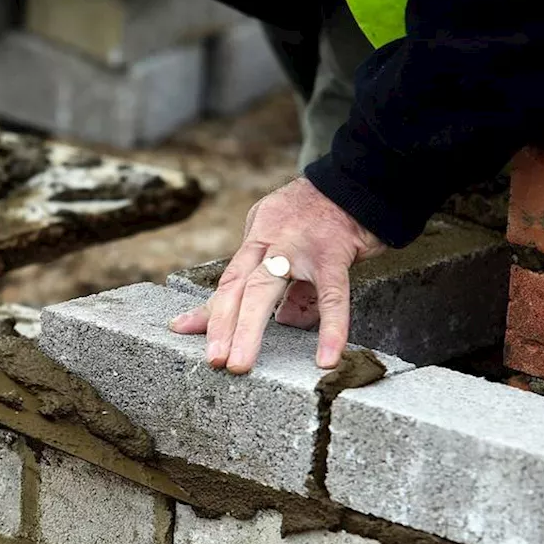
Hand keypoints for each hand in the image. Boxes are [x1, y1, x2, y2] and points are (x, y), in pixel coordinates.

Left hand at [169, 176, 385, 373]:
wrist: (359, 181)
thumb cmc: (323, 214)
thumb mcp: (288, 235)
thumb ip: (282, 275)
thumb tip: (282, 320)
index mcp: (259, 237)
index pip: (229, 279)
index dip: (209, 309)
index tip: (184, 331)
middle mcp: (272, 240)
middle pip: (238, 285)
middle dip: (221, 324)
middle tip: (214, 360)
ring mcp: (300, 246)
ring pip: (265, 288)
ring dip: (249, 328)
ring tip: (240, 362)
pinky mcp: (334, 253)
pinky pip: (332, 296)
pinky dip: (330, 329)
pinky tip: (326, 358)